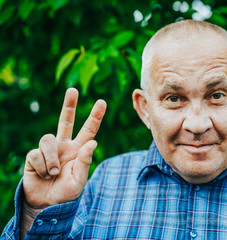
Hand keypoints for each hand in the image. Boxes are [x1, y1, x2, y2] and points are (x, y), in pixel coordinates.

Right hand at [23, 88, 106, 208]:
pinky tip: (43, 175)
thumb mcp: (80, 180)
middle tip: (73, 90)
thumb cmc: (66, 193)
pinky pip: (36, 153)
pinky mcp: (34, 156)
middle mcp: (64, 146)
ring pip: (48, 139)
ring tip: (53, 172)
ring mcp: (49, 150)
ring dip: (51, 157)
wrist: (46, 205)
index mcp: (78, 150)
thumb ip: (85, 161)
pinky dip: (41, 166)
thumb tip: (93, 141)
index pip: (89, 130)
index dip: (95, 117)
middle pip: (66, 120)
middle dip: (69, 105)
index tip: (102, 102)